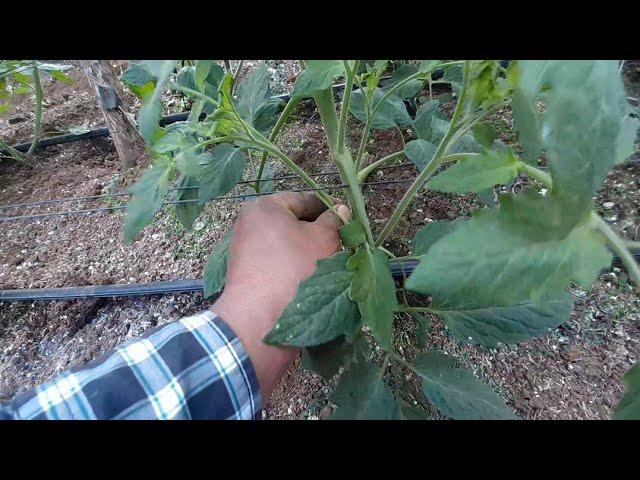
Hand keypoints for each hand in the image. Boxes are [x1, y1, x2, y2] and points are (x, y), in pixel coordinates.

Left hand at [212, 192, 349, 399]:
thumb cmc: (294, 270)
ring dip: (307, 252)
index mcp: (264, 206)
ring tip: (329, 266)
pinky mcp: (246, 273)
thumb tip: (340, 209)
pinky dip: (293, 267)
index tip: (348, 224)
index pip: (305, 200)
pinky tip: (311, 280)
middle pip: (293, 223)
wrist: (259, 319)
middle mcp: (249, 223)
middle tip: (342, 247)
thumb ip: (335, 222)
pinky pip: (276, 263)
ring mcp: (245, 249)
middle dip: (317, 234)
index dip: (330, 210)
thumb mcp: (324, 240)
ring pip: (286, 245)